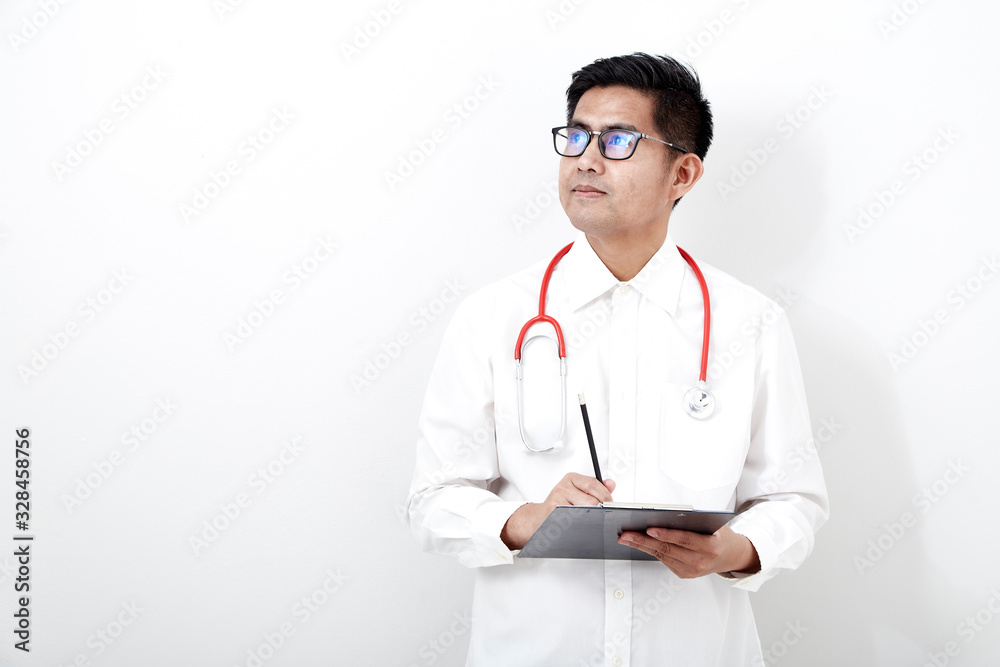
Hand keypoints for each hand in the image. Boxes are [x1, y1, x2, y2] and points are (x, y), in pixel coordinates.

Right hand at [500, 473, 614, 549]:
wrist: (539, 518)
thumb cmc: (560, 505)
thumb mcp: (578, 491)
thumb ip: (596, 488)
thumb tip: (611, 484)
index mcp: (571, 478)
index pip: (593, 484)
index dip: (605, 496)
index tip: (609, 504)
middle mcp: (563, 487)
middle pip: (591, 500)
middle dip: (600, 510)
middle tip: (602, 515)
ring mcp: (557, 500)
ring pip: (585, 511)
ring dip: (592, 518)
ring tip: (590, 520)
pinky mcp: (554, 514)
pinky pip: (575, 521)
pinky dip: (581, 525)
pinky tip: (580, 525)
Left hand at [617, 524, 759, 578]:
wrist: (730, 556)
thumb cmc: (720, 535)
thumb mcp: (713, 524)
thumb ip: (693, 521)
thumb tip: (666, 515)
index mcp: (710, 547)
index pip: (684, 540)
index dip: (666, 535)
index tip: (649, 529)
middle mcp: (701, 562)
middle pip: (667, 549)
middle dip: (644, 541)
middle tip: (626, 534)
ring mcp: (691, 571)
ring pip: (662, 556)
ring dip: (641, 546)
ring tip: (626, 537)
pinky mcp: (684, 574)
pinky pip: (664, 560)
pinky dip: (650, 551)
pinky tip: (638, 543)